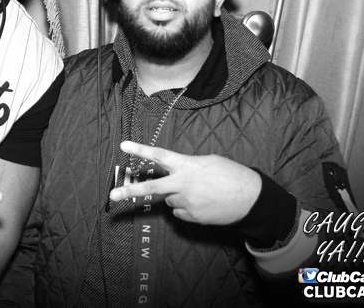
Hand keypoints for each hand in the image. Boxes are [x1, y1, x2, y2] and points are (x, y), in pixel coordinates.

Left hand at [109, 141, 260, 224]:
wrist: (251, 199)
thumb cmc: (231, 175)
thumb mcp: (208, 161)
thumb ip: (187, 166)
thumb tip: (174, 176)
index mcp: (187, 166)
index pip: (159, 155)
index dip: (140, 149)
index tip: (123, 145)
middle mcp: (183, 185)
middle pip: (151, 188)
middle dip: (129, 192)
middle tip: (112, 196)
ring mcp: (187, 203)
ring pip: (171, 199)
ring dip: (178, 195)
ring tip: (200, 192)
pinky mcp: (193, 217)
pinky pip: (180, 212)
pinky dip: (187, 207)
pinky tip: (203, 203)